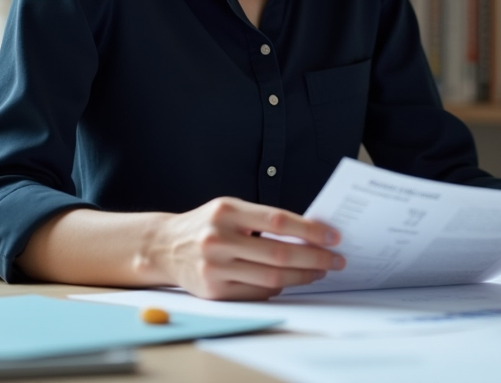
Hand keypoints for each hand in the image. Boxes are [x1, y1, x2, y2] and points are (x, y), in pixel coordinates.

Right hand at [144, 197, 344, 299]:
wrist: (165, 246)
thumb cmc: (206, 225)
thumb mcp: (231, 209)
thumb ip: (264, 219)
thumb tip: (310, 233)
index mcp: (226, 211)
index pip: (278, 221)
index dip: (310, 230)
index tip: (333, 236)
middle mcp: (218, 239)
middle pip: (278, 254)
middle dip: (314, 258)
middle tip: (335, 260)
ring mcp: (213, 267)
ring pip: (271, 278)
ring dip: (302, 277)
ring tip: (319, 271)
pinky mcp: (213, 290)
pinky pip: (257, 292)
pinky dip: (278, 287)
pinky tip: (290, 280)